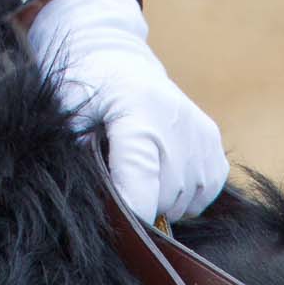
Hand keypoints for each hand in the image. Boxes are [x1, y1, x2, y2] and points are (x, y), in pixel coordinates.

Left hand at [24, 0, 228, 221]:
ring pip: (183, 203)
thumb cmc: (87, 90)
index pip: (141, 184)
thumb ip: (79, 155)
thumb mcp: (69, 114)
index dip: (128, 213)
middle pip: (163, 200)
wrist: (119, 61)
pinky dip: (183, 194)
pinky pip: (204, 194)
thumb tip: (93, 200)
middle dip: (137, 202)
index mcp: (137, 114)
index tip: (113, 222)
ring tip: (136, 170)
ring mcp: (201, 135)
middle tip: (116, 178)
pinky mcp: (214, 143)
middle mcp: (177, 124)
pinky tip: (160, 171)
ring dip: (160, 200)